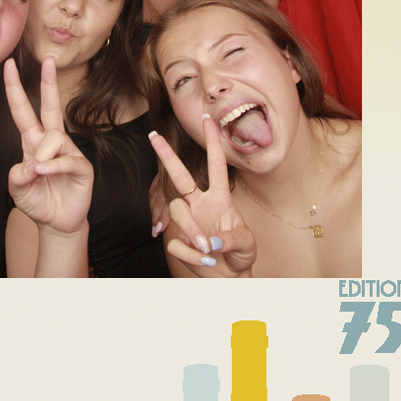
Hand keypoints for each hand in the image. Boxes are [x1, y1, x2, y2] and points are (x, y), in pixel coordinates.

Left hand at [3, 56, 93, 234]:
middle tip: (48, 59)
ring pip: (53, 137)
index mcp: (32, 141)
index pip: (23, 110)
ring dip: (41, 156)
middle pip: (50, 106)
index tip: (9, 66)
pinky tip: (46, 174)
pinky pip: (65, 159)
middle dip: (48, 82)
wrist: (57, 223)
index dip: (15, 89)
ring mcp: (68, 152)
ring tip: (38, 174)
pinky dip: (52, 167)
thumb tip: (30, 165)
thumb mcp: (17, 188)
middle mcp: (51, 142)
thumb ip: (16, 175)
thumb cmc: (37, 201)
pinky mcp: (81, 166)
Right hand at [148, 117, 255, 275]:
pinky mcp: (179, 241)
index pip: (217, 166)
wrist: (229, 279)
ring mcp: (189, 222)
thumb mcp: (247, 245)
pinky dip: (192, 256)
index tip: (208, 120)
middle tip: (154, 136)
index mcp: (221, 199)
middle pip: (181, 176)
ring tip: (208, 250)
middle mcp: (201, 205)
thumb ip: (231, 239)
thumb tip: (211, 241)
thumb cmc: (241, 255)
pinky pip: (177, 243)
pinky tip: (204, 261)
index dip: (213, 144)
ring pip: (178, 211)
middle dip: (167, 156)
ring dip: (192, 231)